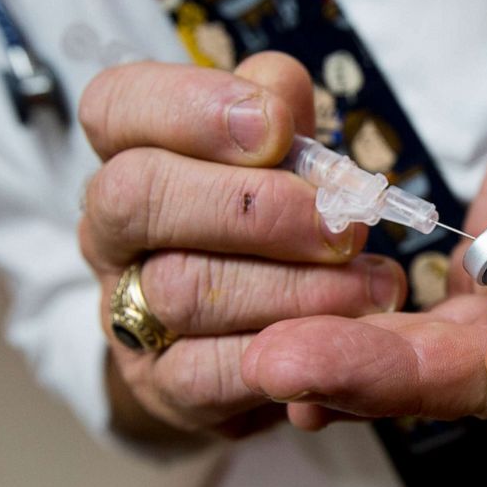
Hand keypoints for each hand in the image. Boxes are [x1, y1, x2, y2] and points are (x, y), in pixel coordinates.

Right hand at [78, 54, 405, 439]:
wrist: (257, 341)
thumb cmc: (271, 228)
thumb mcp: (279, 154)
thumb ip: (278, 110)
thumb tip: (278, 99)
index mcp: (133, 156)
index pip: (115, 106)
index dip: (191, 106)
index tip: (277, 127)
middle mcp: (114, 233)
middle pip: (137, 195)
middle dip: (252, 205)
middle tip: (341, 223)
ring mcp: (128, 314)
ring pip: (183, 289)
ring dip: (294, 285)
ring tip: (372, 284)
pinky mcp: (164, 386)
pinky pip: (209, 371)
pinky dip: (286, 350)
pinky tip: (342, 335)